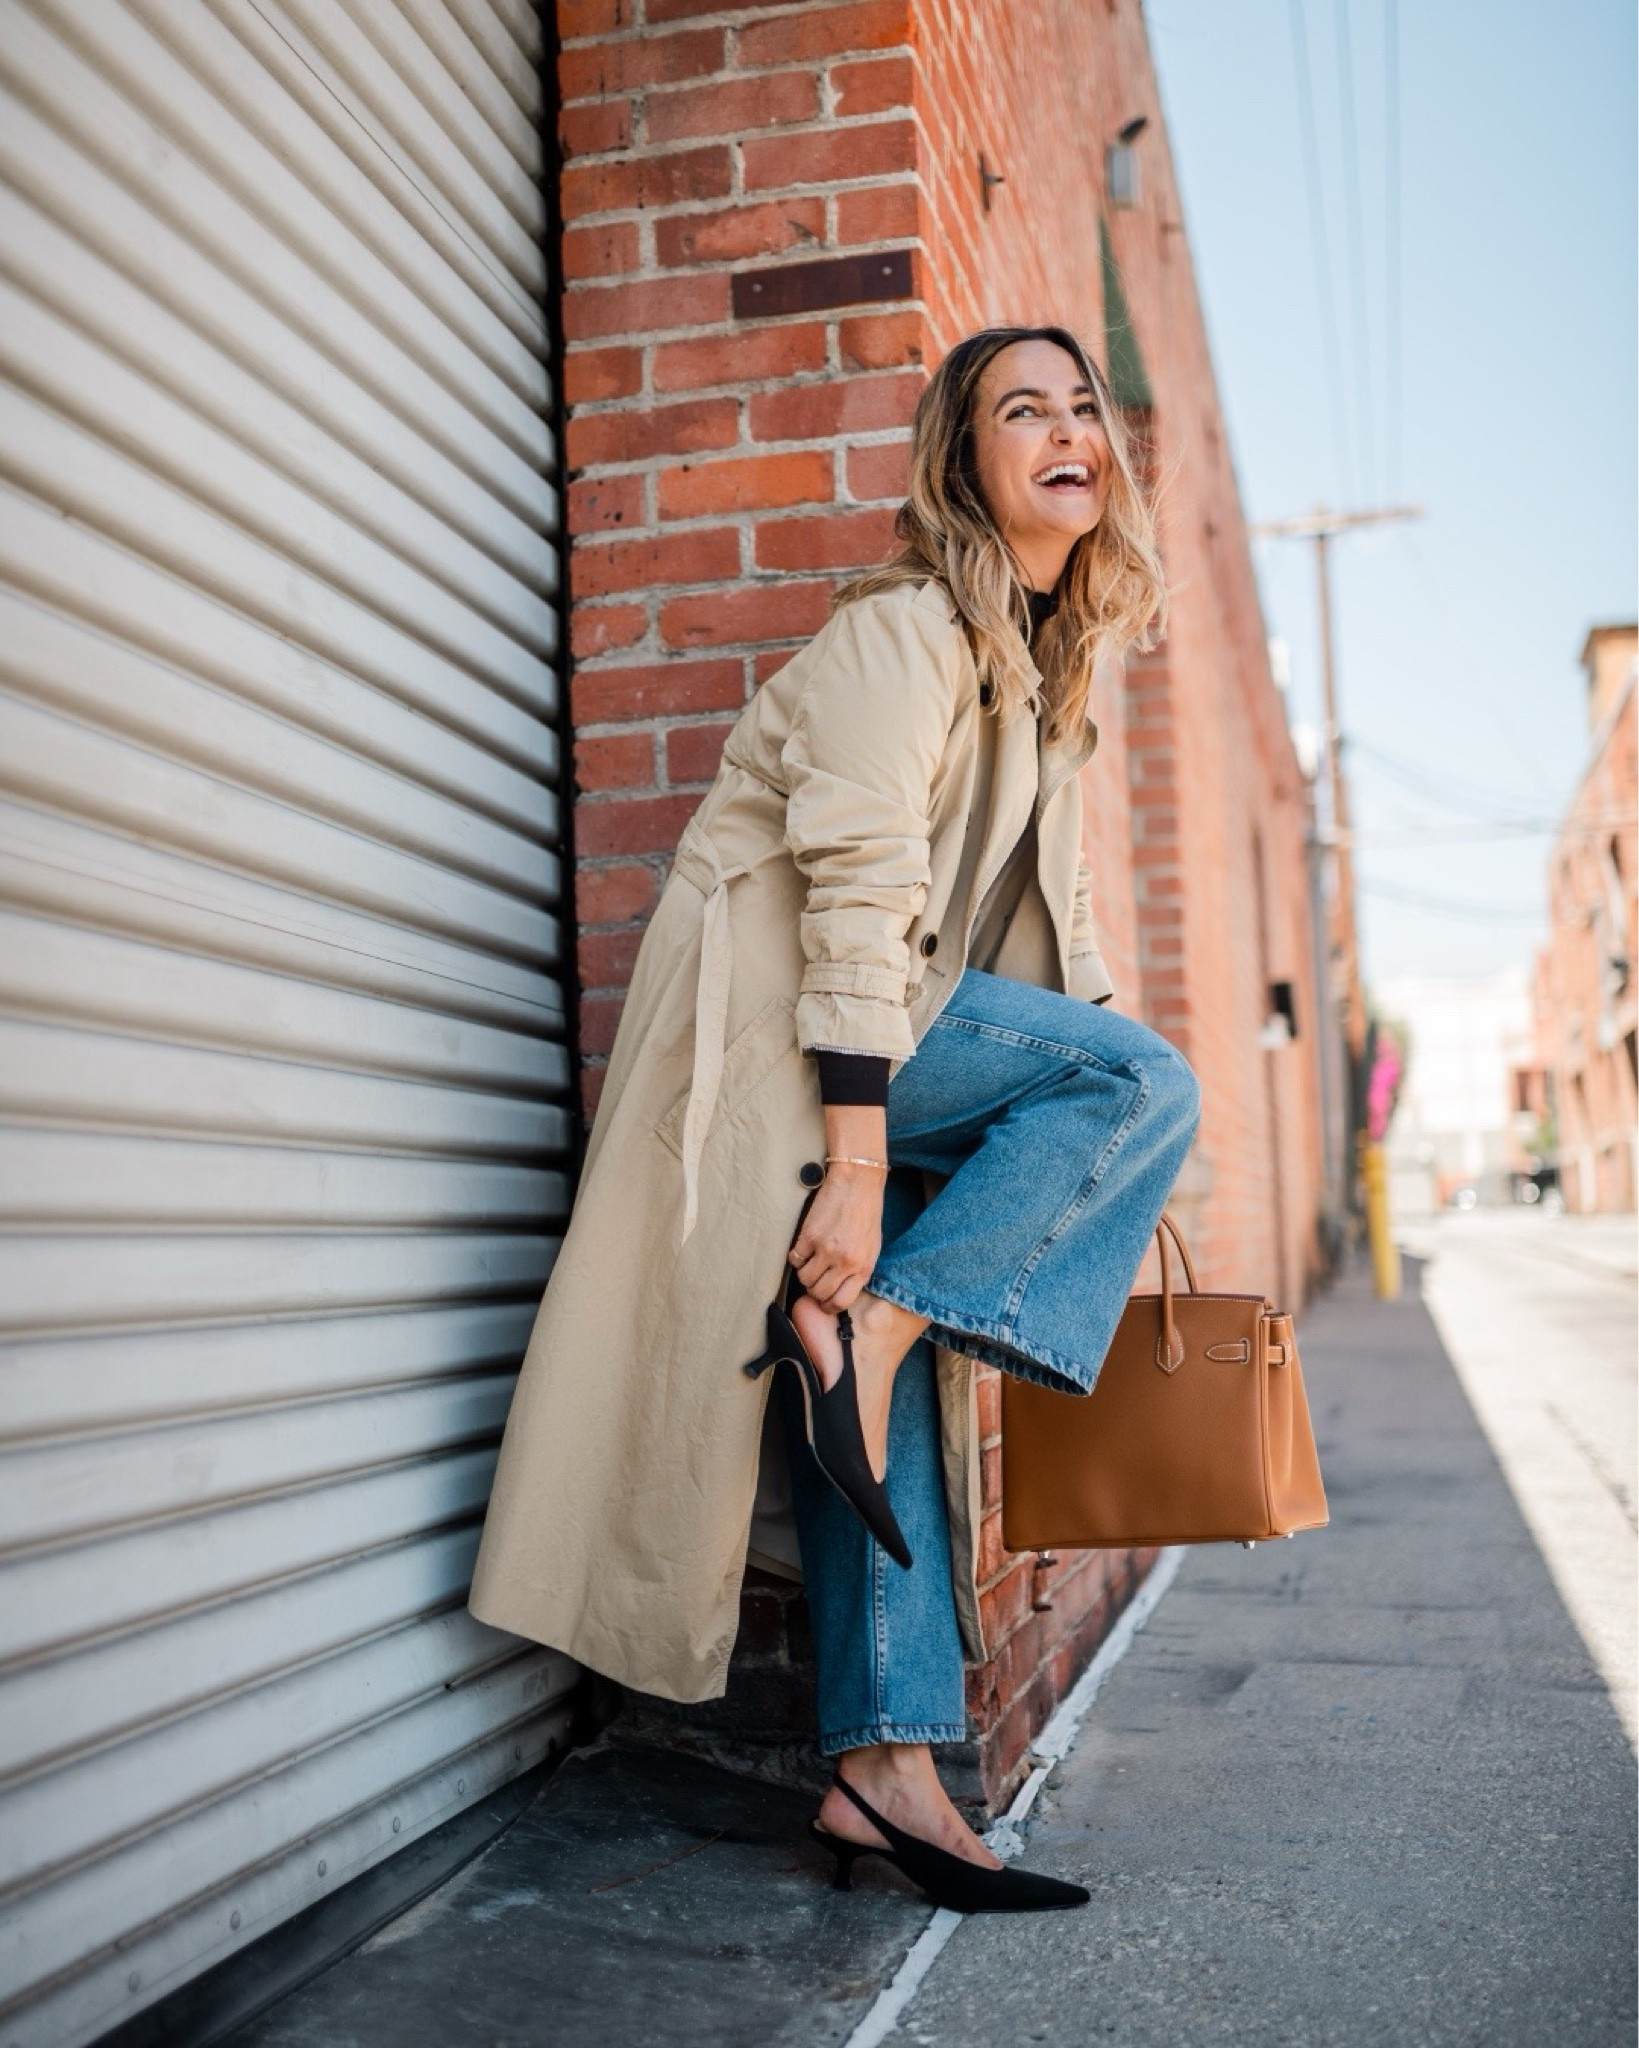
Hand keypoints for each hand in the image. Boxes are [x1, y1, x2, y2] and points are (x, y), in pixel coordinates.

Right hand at [790, 1165, 883, 1310]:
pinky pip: (795, 1259)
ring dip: (804, 1274)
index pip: (841, 1302)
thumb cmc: (866, 1213)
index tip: (824, 1301)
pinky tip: (804, 1248)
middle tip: (815, 1280)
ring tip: (810, 1262)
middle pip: (819, 1293)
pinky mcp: (809, 1236)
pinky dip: (796, 1257)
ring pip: (804, 1279)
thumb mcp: (872, 1247)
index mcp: (863, 1267)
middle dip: (814, 1291)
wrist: (858, 1183)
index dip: (829, 1306)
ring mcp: (826, 1250)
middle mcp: (845, 1262)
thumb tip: (841, 1288)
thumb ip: (858, 1270)